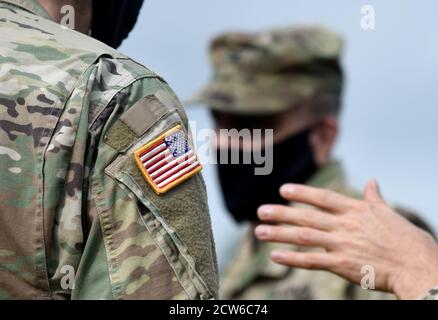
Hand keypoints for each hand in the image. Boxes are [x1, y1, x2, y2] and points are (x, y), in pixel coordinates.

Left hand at [254, 181, 437, 298]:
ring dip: (279, 234)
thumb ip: (374, 197)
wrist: (417, 265)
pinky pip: (312, 261)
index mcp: (355, 210)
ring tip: (259, 231)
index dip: (302, 193)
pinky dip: (292, 258)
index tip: (282, 189)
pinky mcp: (342, 265)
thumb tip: (372, 181)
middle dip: (281, 213)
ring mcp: (342, 244)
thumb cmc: (405, 239)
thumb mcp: (388, 213)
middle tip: (260, 211)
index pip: (323, 198)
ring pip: (304, 236)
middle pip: (306, 216)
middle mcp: (345, 225)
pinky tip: (275, 255)